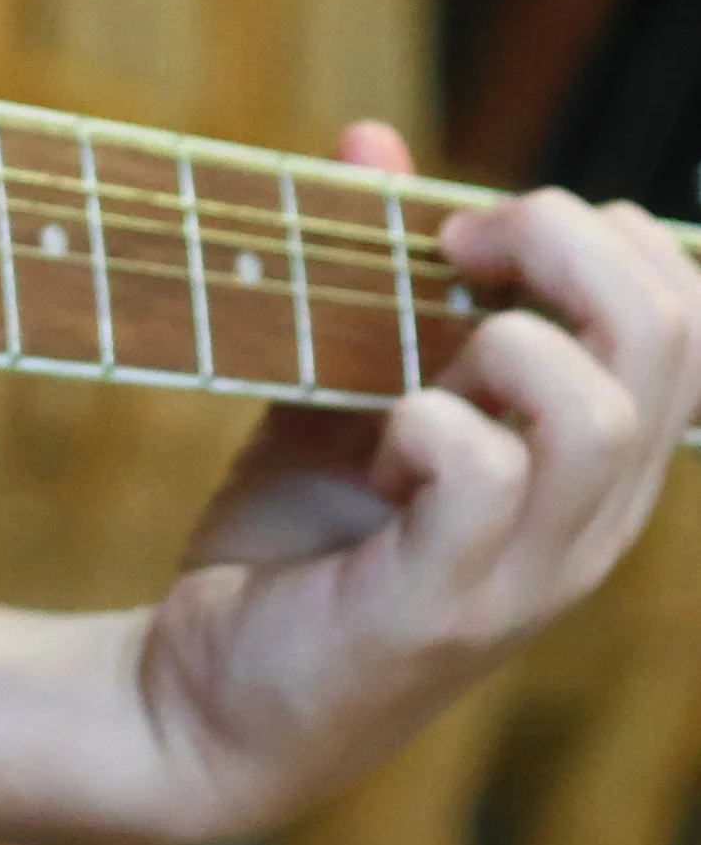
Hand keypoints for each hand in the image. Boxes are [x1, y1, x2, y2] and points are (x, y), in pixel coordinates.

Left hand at [129, 121, 700, 839]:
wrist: (192, 701)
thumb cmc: (289, 544)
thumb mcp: (338, 386)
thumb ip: (368, 275)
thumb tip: (369, 143)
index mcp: (589, 469)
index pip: (694, 322)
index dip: (609, 240)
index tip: (476, 235)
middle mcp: (587, 524)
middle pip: (670, 335)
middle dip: (568, 242)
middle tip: (455, 246)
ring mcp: (524, 575)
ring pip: (600, 412)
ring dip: (504, 342)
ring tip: (420, 364)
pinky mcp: (439, 607)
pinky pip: (482, 475)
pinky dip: (424, 424)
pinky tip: (374, 444)